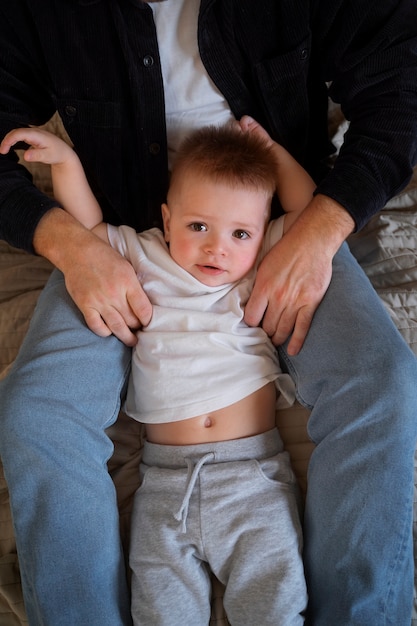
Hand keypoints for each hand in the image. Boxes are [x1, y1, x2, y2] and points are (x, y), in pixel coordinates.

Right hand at [0, 127, 72, 164]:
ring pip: (17, 133)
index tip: (3, 151)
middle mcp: (34, 131)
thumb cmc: (57, 154)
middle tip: (2, 151)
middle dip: (6, 140)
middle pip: (15, 132)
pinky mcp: (33, 136)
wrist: (65, 153)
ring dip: (9, 140)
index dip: (8, 141)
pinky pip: (20, 136)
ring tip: (4, 150)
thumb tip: (25, 156)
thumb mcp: (48, 156)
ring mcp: (33, 133)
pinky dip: (13, 140)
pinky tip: (10, 147)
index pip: (18, 133)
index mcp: (36, 134)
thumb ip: (37, 156)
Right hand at [65, 237, 151, 346]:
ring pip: (117, 327)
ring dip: (126, 337)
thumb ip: (135, 286)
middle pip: (132, 321)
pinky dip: (105, 332)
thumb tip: (143, 306)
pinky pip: (97, 326)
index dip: (148, 320)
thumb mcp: (126, 267)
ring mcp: (99, 301)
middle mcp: (114, 294)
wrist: (77, 251)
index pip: (144, 311)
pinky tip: (109, 330)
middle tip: (140, 332)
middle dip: (138, 328)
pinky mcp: (85, 305)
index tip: (148, 323)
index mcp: (128, 282)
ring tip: (131, 340)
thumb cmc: (104, 257)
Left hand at [244, 195, 354, 353]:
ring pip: (283, 330)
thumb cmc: (286, 250)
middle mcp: (278, 297)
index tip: (253, 325)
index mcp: (264, 287)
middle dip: (265, 333)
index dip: (251, 324)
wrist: (312, 241)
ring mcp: (295, 302)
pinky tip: (293, 351)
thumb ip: (258, 284)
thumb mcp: (263, 264)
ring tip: (275, 342)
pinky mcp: (311, 303)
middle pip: (268, 326)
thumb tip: (252, 300)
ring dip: (278, 338)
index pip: (252, 317)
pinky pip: (302, 327)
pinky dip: (297, 341)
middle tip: (264, 336)